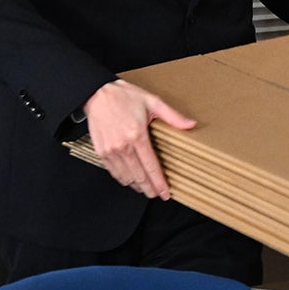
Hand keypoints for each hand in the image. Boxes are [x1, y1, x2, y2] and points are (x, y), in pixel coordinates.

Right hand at [82, 79, 195, 198]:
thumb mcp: (152, 101)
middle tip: (157, 195)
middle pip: (139, 176)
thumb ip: (172, 116)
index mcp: (137, 135)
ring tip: (146, 189)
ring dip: (137, 186)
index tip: (165, 193)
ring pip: (126, 177)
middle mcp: (122, 146)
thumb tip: (191, 125)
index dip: (159, 183)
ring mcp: (110, 151)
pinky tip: (131, 180)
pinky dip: (123, 179)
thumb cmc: (125, 96)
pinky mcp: (101, 152)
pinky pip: (113, 172)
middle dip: (149, 189)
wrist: (97, 94)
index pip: (151, 166)